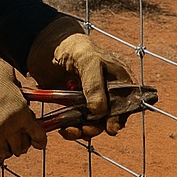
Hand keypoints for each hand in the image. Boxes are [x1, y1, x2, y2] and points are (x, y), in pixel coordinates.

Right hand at [0, 52, 45, 164]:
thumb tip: (21, 97)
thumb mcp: (7, 73)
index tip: (36, 144)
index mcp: (21, 110)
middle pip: (20, 148)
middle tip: (9, 141)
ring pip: (1, 155)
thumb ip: (18, 89)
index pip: (38, 135)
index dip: (38, 141)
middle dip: (16, 144)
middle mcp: (9, 126)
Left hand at [27, 16, 134, 140]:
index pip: (127, 104)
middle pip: (110, 118)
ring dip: (84, 130)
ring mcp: (92, 100)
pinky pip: (78, 123)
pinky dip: (72, 129)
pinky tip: (63, 129)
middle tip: (86, 130)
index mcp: (120, 80)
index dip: (120, 118)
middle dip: (99, 126)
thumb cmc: (75, 48)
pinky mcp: (75, 105)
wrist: (48, 46)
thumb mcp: (87, 61)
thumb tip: (100, 111)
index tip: (111, 127)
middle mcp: (109, 93)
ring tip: (70, 130)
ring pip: (94, 123)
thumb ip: (94, 84)